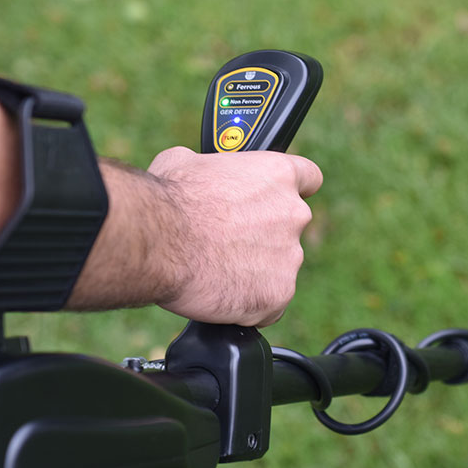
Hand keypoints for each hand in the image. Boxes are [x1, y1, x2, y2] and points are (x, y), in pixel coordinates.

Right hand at [148, 146, 321, 326]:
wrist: (159, 242)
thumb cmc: (168, 199)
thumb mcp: (186, 162)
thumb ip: (211, 168)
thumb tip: (200, 173)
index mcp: (278, 175)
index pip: (309, 178)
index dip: (291, 191)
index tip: (276, 201)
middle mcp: (293, 214)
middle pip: (289, 229)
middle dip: (264, 237)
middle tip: (228, 243)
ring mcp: (290, 257)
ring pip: (278, 269)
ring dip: (255, 272)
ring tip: (215, 270)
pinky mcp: (278, 295)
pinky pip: (269, 305)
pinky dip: (249, 305)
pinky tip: (220, 294)